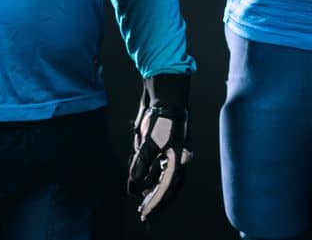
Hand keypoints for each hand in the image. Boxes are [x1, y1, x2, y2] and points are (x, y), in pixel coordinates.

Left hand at [128, 72, 192, 221]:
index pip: (166, 189)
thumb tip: (132, 187)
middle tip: (144, 215)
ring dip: (154, 192)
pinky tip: (143, 185)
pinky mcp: (165, 149)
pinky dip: (152, 180)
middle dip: (157, 202)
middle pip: (169, 189)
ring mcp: (173, 155)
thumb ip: (140, 166)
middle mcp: (178, 160)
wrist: (167, 97)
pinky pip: (160, 170)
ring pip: (164, 180)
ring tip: (141, 202)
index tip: (144, 213)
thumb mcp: (148, 144)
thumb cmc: (161, 120)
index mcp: (179, 161)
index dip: (155, 203)